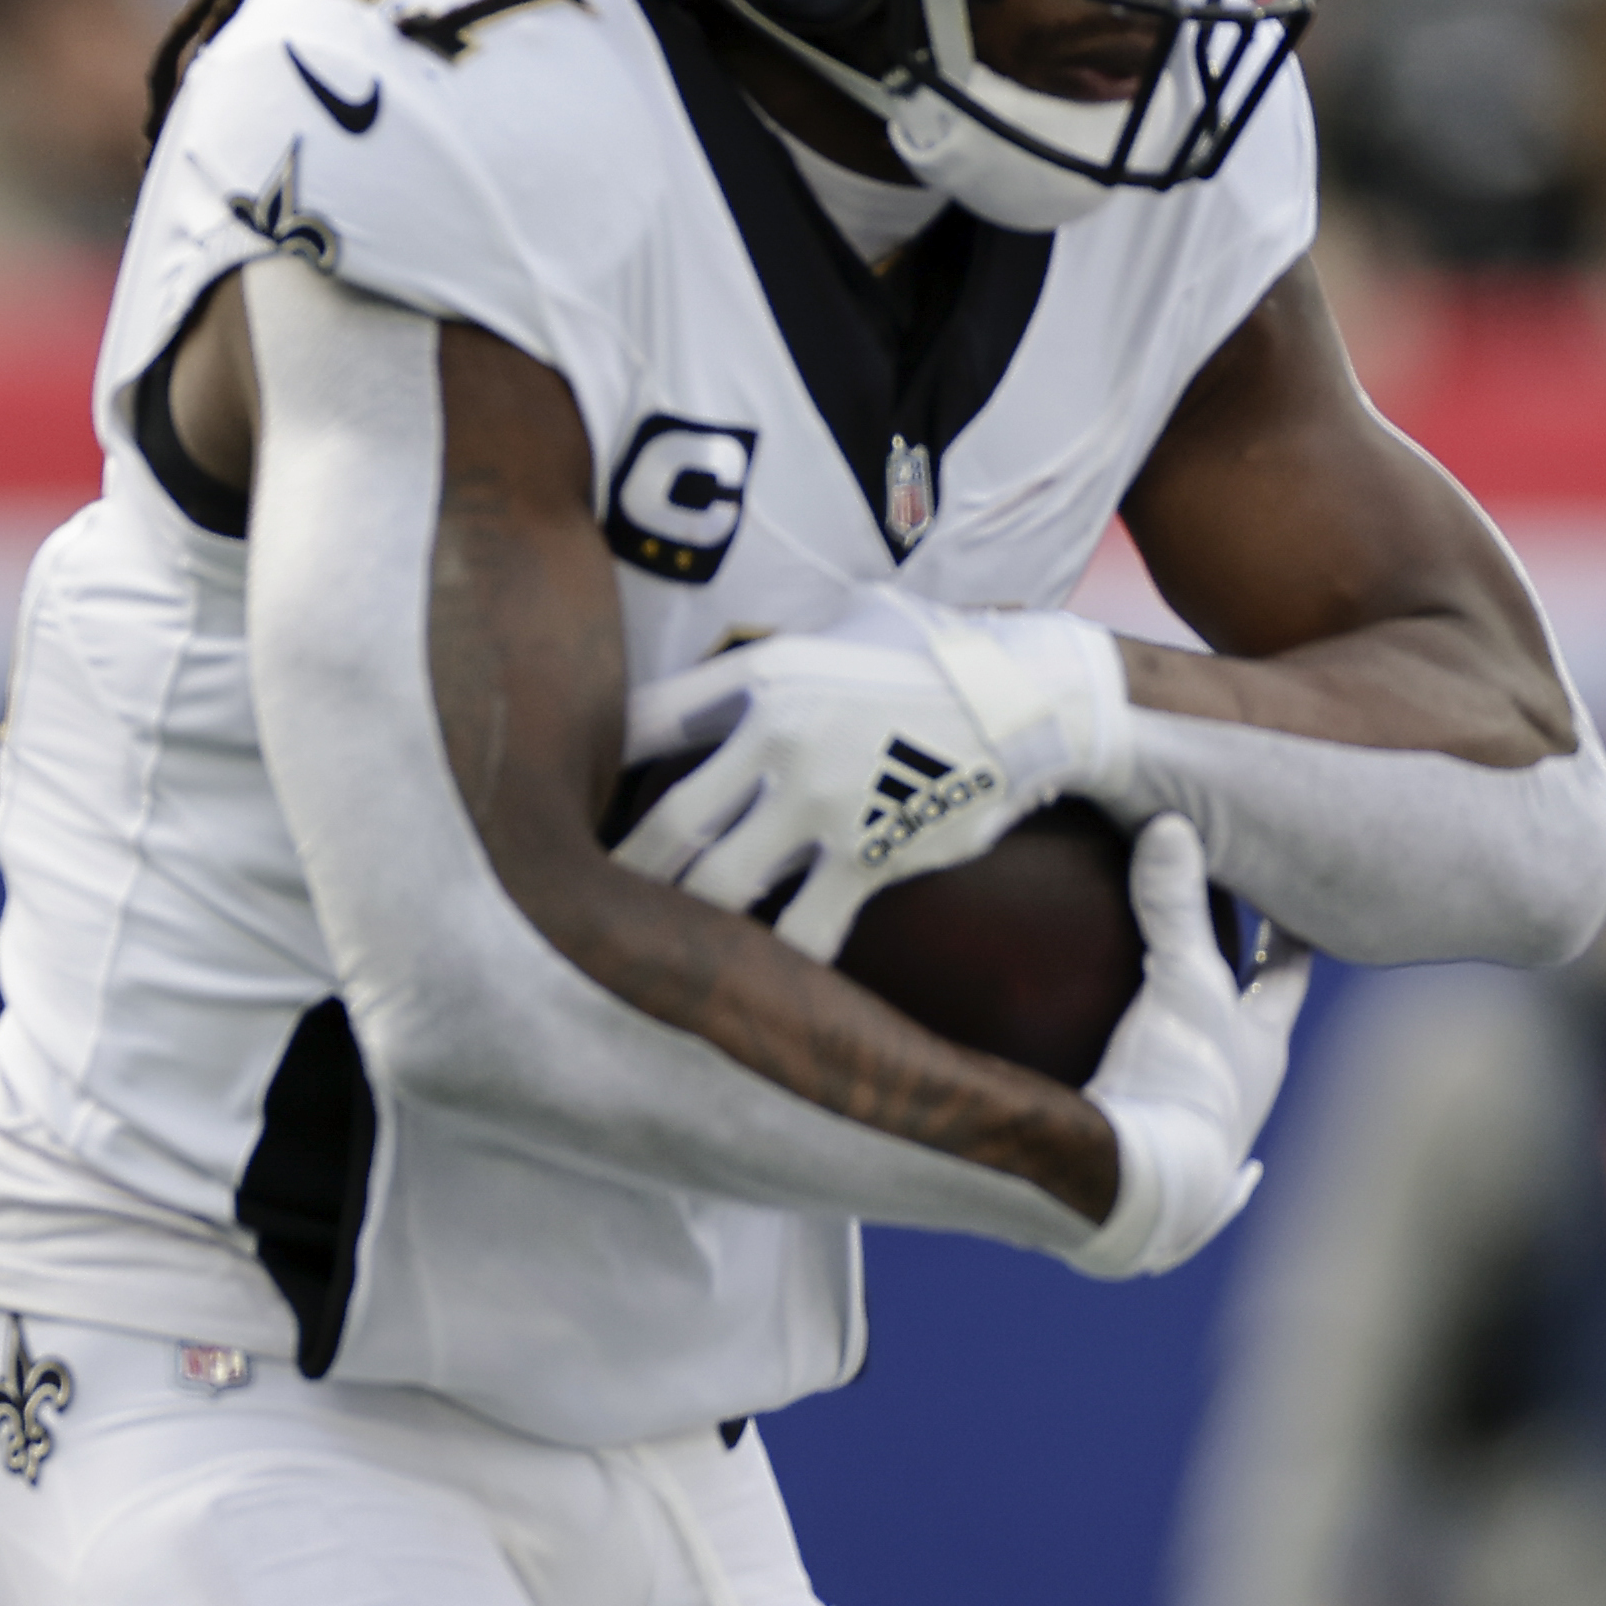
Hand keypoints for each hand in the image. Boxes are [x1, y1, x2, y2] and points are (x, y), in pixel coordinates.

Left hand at [615, 586, 1131, 958]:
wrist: (1035, 701)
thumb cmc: (934, 656)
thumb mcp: (843, 625)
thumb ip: (773, 656)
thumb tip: (717, 675)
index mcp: (762, 676)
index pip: (645, 724)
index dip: (596, 765)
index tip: (570, 797)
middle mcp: (780, 739)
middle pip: (665, 824)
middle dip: (621, 871)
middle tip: (585, 901)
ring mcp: (825, 804)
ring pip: (719, 888)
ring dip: (683, 923)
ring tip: (655, 945)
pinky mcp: (871, 858)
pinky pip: (804, 933)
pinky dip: (774, 961)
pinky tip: (752, 980)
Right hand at [1062, 814, 1308, 1277]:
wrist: (1142, 1189)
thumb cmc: (1181, 1081)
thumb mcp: (1179, 983)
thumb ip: (1172, 906)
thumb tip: (1173, 822)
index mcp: (1261, 1048)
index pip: (1286, 977)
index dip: (1292, 939)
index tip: (1295, 904)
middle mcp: (1246, 1095)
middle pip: (1256, 1035)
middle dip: (1252, 1006)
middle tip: (1239, 964)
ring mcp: (1211, 1143)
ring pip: (1225, 1097)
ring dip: (1217, 1076)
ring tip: (1196, 1051)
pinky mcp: (1169, 1180)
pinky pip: (1194, 1163)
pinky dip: (1198, 1153)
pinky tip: (1217, 1171)